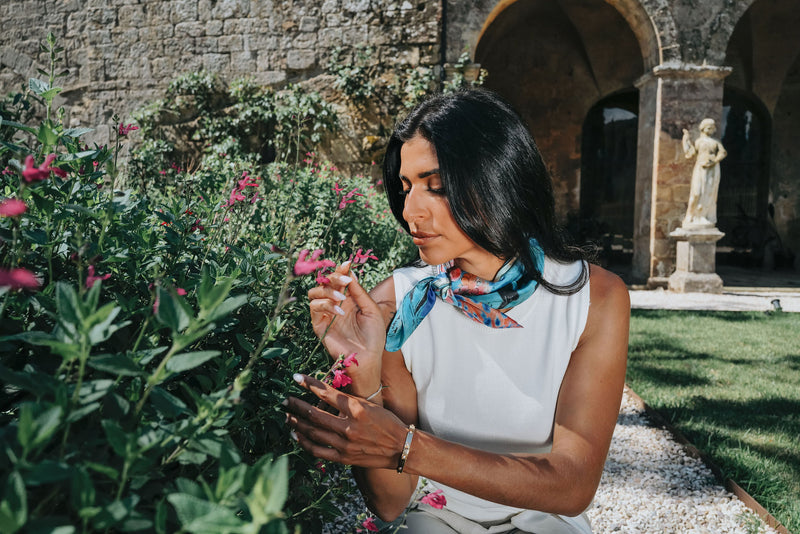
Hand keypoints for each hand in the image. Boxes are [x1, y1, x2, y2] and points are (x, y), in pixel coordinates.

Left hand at [285, 374, 407, 467]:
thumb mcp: (370, 406)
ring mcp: (344, 444)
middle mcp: (348, 426)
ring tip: (286, 416)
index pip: (327, 393)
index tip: (295, 378)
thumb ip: (348, 401)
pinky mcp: (343, 457)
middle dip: (296, 406)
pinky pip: (318, 450)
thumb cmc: (387, 423)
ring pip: (313, 432)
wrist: (400, 448)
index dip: (309, 384)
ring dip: (297, 423)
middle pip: (314, 414)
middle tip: (284, 401)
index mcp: (356, 409)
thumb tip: (326, 392)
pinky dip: (304, 442)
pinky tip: (296, 435)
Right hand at [308, 263, 386, 374]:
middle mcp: (335, 304)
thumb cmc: (374, 336)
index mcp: (349, 299)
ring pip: (314, 292)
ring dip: (327, 290)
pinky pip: (314, 309)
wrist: (368, 358)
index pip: (340, 280)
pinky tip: (339, 312)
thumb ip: (360, 292)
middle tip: (345, 280)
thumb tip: (350, 273)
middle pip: (324, 282)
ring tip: (342, 298)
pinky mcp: (319, 325)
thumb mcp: (372, 310)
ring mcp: (325, 314)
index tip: (347, 263)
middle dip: (333, 277)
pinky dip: (325, 305)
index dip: (341, 270)